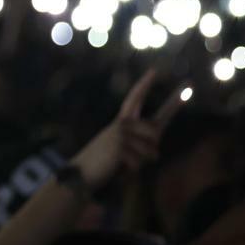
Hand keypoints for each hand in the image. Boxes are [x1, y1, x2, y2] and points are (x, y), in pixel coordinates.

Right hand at [69, 70, 184, 188]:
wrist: (80, 174)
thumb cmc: (104, 165)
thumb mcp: (124, 151)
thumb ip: (142, 145)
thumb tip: (155, 143)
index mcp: (121, 123)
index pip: (134, 99)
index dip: (144, 85)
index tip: (155, 70)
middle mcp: (121, 124)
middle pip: (154, 129)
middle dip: (165, 125)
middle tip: (159, 123)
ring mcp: (120, 133)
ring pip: (152, 150)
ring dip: (142, 163)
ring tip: (122, 164)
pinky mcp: (119, 146)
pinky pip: (140, 162)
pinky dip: (132, 170)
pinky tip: (116, 168)